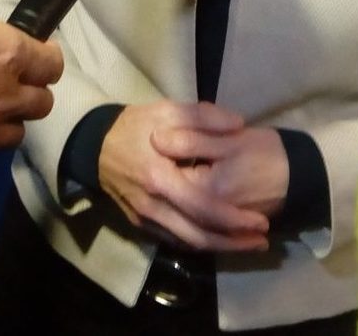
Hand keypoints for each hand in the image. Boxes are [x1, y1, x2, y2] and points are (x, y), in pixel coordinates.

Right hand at [97, 100, 269, 251]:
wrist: (95, 144)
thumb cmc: (136, 126)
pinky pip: (174, 241)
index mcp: (160, 178)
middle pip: (198, 237)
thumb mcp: (168, 110)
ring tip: (247, 244)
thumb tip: (240, 124)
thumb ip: (204, 116)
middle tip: (262, 241)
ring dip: (219, 247)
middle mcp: (152, 206)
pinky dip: (199, 242)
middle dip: (233, 243)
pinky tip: (218, 239)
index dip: (235, 220)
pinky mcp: (140, 224)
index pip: (203, 209)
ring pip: (187, 244)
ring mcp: (145, 219)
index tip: (262, 221)